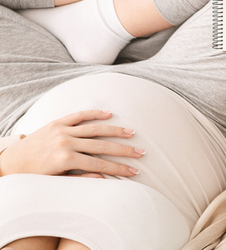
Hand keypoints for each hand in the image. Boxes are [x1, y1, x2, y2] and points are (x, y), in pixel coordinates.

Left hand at [0, 110, 143, 177]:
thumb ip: (80, 178)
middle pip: (101, 145)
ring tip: (132, 132)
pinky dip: (94, 113)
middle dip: (123, 150)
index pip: (99, 164)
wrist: (9, 163)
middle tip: (141, 152)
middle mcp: (65, 142)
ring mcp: (61, 130)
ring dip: (115, 130)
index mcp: (64, 159)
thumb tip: (103, 177)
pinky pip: (78, 116)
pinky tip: (109, 114)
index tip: (134, 171)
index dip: (118, 168)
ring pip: (94, 128)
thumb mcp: (56, 182)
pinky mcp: (56, 122)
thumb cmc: (33, 177)